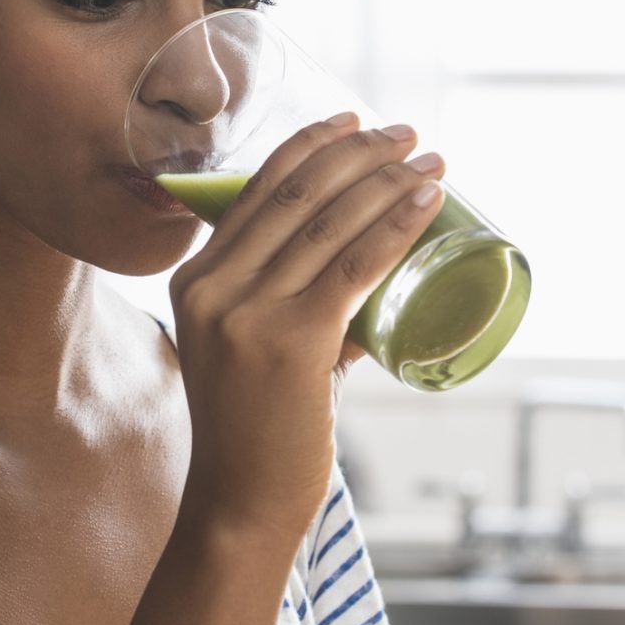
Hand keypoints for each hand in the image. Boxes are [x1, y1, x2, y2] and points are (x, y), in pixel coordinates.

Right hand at [168, 113, 445, 543]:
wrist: (239, 503)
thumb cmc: (257, 431)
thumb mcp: (250, 349)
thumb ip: (299, 307)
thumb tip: (367, 272)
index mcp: (194, 279)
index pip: (256, 189)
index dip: (311, 145)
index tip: (355, 121)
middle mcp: (212, 286)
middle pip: (297, 194)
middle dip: (359, 152)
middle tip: (407, 134)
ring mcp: (247, 312)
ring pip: (330, 222)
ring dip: (388, 181)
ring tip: (430, 161)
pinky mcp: (291, 341)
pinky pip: (354, 265)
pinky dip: (396, 226)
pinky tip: (427, 202)